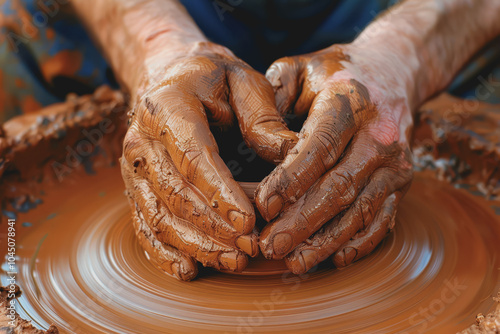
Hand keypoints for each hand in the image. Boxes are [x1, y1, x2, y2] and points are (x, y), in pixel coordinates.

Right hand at [121, 41, 296, 279]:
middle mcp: (141, 141)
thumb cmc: (214, 82)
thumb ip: (263, 116)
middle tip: (252, 246)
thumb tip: (290, 153)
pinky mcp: (135, 190)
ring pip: (159, 217)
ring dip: (196, 244)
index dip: (219, 192)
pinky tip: (191, 269)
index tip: (249, 220)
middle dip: (214, 226)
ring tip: (235, 260)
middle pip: (174, 193)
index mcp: (167, 106)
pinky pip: (145, 226)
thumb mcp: (244, 81)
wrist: (171, 80)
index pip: (192, 155)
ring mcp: (133, 169)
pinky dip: (165, 253)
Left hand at [255, 44, 413, 273]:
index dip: (292, 178)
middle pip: (340, 186)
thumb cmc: (333, 74)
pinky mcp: (402, 181)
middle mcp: (379, 134)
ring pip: (360, 209)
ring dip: (327, 240)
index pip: (320, 145)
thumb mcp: (298, 69)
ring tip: (295, 262)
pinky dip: (360, 242)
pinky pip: (383, 218)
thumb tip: (258, 144)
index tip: (263, 206)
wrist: (392, 72)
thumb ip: (271, 96)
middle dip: (303, 221)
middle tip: (270, 246)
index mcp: (349, 101)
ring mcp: (395, 162)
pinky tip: (335, 259)